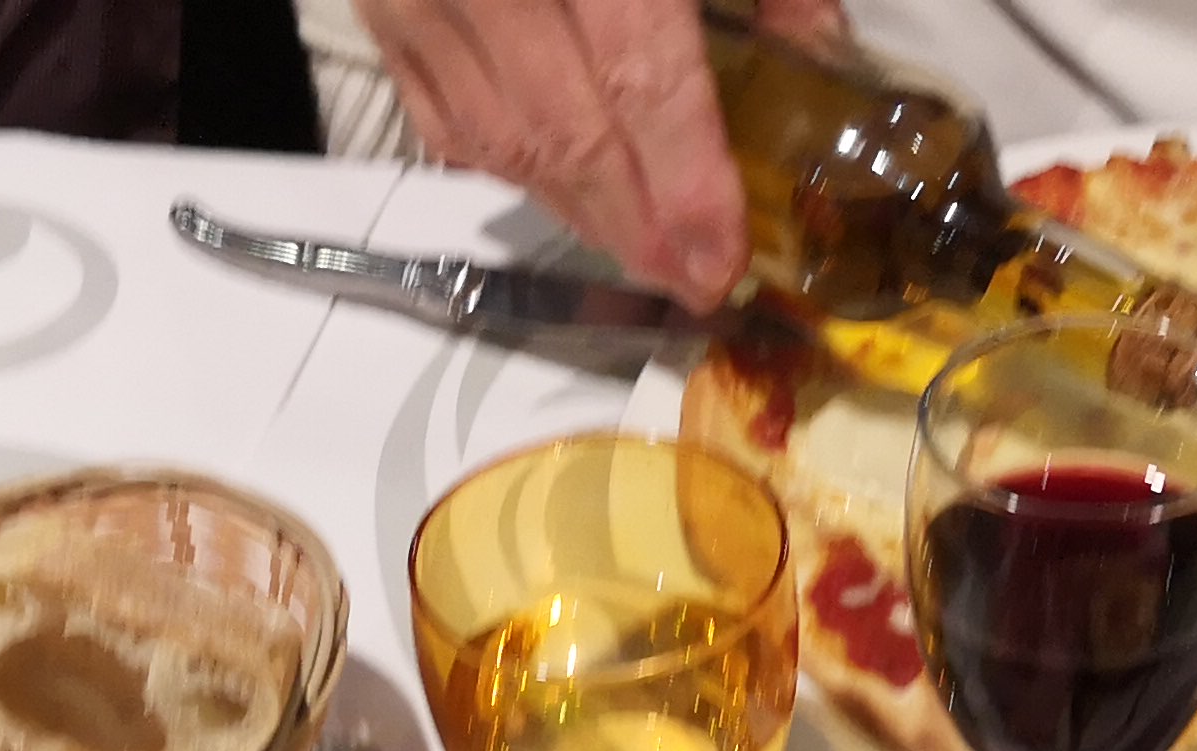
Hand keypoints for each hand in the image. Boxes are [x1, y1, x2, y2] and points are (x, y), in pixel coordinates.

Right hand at [352, 0, 848, 308]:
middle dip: (634, 221)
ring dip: (575, 209)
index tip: (717, 255)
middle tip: (691, 277)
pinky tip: (560, 189)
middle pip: (564, 129)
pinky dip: (504, 163)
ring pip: (497, 138)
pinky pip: (440, 116)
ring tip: (640, 247)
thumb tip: (817, 54)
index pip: (637, 78)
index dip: (682, 178)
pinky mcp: (380, 6)